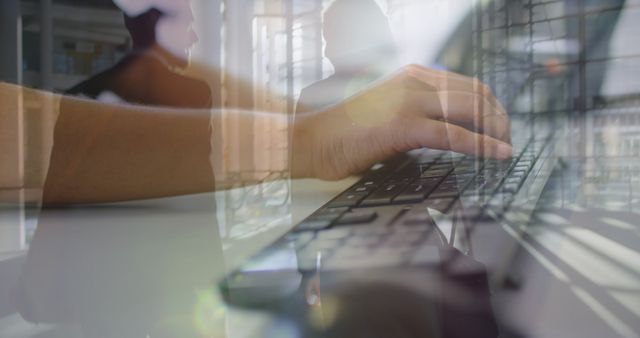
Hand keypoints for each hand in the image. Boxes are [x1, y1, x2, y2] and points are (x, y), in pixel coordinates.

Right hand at [293, 65, 511, 179]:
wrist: (309, 140)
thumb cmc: (343, 132)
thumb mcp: (385, 111)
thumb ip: (414, 113)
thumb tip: (444, 130)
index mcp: (412, 75)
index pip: (466, 85)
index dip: (490, 106)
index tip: (500, 126)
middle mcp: (414, 81)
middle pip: (476, 94)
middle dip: (499, 118)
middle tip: (508, 139)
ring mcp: (408, 100)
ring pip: (471, 111)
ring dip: (496, 130)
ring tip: (507, 148)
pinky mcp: (403, 125)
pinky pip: (454, 135)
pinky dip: (481, 145)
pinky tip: (497, 154)